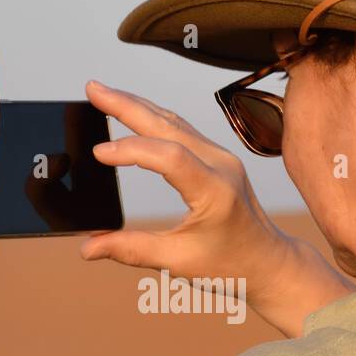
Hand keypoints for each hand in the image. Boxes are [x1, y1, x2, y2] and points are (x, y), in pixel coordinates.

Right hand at [82, 82, 355, 337]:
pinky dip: (153, 118)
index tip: (98, 153)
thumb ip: (131, 250)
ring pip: (174, 122)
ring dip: (138, 105)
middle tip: (92, 89)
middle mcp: (221, 166)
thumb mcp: (179, 262)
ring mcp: (222, 158)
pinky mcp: (218, 158)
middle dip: (127, 105)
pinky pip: (182, 130)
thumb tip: (88, 248)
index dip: (132, 151)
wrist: (268, 263)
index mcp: (215, 192)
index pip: (170, 157)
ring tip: (104, 94)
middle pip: (169, 126)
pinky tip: (133, 111)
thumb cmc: (230, 266)